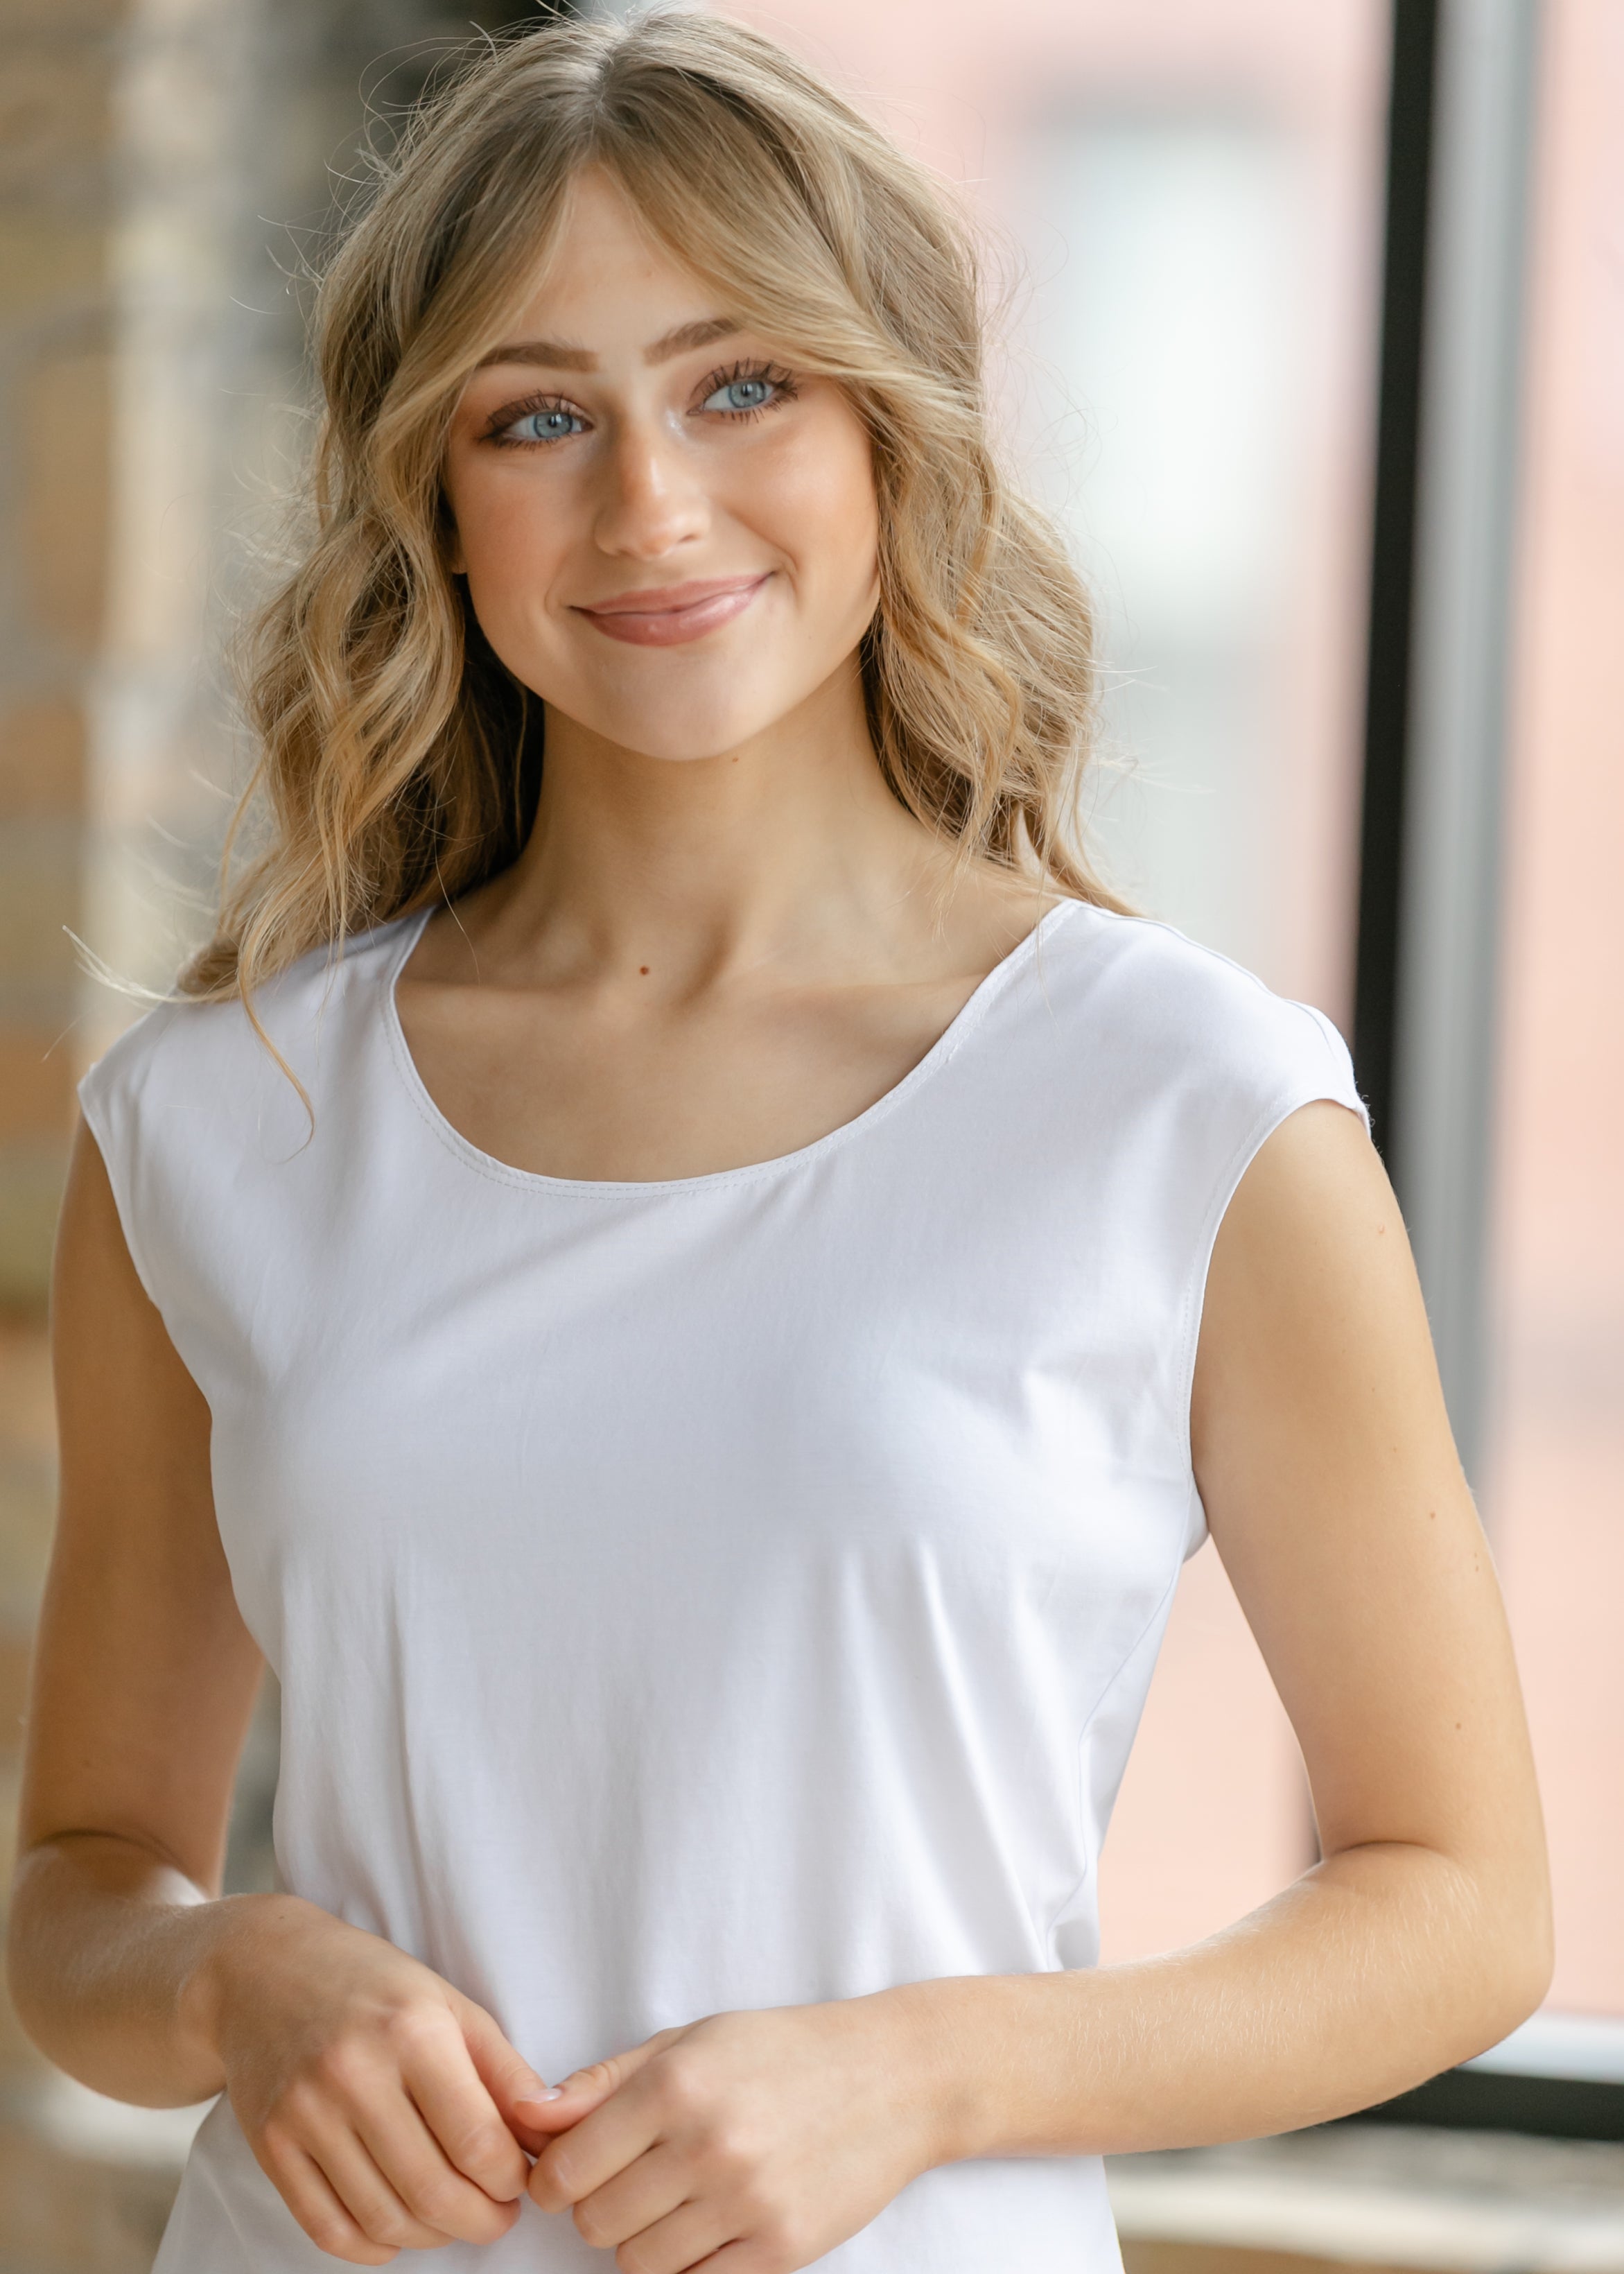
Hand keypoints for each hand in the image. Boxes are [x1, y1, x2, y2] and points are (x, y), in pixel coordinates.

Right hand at [199, 1894, 550, 2263]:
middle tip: (499, 2215)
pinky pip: (329, 2229)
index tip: (521, 2181)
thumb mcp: (451, 2005)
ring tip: (454, 2217)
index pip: (477, 2141)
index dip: (511, 2179)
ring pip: (384, 2220)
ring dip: (434, 2237)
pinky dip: (373, 2248)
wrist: (264, 1971)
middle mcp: (354, 2074)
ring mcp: (305, 2114)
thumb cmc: (373, 1986)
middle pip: (434, 2192)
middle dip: (483, 2221)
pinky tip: (399, 2227)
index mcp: (412, 2031)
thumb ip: (505, 2073)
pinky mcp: (271, 2146)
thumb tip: (550, 2136)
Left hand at [516, 1991, 950, 2272]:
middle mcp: (705, 2144)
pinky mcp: (780, 2250)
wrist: (892, 2077)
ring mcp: (746, 2201)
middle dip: (601, 2207)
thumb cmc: (781, 2052)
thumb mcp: (691, 2040)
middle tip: (637, 2179)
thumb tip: (527, 2116)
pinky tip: (714, 2223)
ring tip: (680, 2199)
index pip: (564, 2170)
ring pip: (639, 2263)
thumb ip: (603, 2081)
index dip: (556, 2177)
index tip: (574, 2171)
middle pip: (595, 2223)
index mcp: (674, 2084)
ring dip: (646, 2240)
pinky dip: (692, 2264)